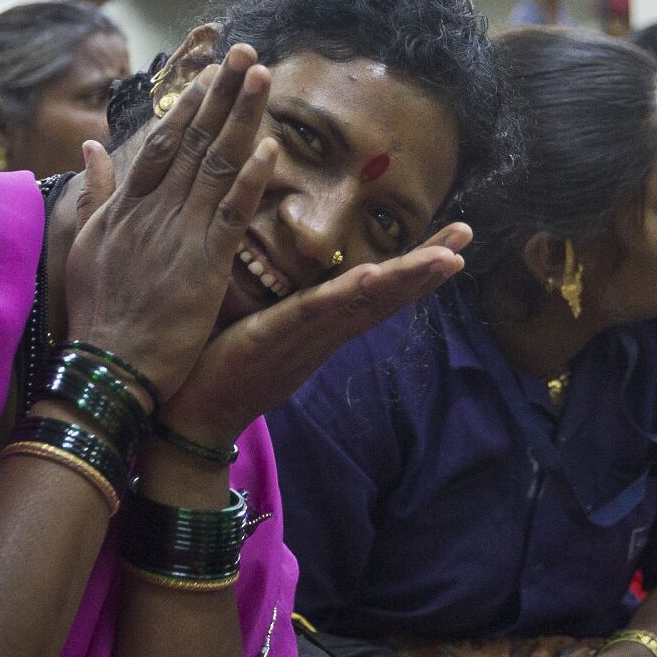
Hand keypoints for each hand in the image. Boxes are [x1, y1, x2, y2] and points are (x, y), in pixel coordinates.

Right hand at [61, 45, 273, 403]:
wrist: (106, 367)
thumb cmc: (100, 312)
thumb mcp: (87, 244)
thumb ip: (97, 193)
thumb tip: (91, 147)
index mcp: (130, 206)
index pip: (165, 141)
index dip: (192, 103)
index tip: (214, 69)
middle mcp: (155, 211)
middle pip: (195, 140)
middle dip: (222, 93)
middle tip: (247, 51)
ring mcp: (180, 235)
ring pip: (217, 166)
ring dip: (242, 117)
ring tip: (262, 76)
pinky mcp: (203, 265)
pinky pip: (232, 215)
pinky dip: (251, 180)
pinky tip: (270, 146)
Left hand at [158, 224, 472, 447]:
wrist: (189, 418)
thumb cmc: (217, 369)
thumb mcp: (263, 328)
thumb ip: (287, 305)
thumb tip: (298, 276)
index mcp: (323, 328)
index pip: (380, 292)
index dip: (417, 269)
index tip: (451, 245)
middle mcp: (326, 334)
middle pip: (389, 296)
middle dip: (429, 266)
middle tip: (467, 238)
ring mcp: (305, 337)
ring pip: (366, 303)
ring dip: (408, 279)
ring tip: (445, 258)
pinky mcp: (274, 337)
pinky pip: (316, 312)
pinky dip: (348, 294)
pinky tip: (376, 275)